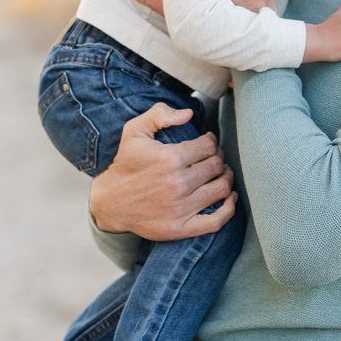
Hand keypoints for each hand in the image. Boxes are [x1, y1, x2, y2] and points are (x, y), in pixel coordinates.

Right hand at [89, 103, 237, 239]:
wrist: (110, 202)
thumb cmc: (126, 165)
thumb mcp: (134, 131)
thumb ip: (160, 114)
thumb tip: (188, 113)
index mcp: (170, 158)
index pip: (208, 146)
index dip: (212, 141)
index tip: (207, 143)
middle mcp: (178, 183)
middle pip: (217, 166)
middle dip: (219, 158)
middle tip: (214, 158)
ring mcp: (181, 208)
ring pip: (221, 189)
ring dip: (226, 178)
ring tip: (221, 174)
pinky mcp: (181, 228)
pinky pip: (216, 221)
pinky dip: (229, 208)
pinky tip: (229, 197)